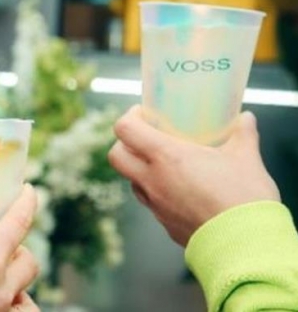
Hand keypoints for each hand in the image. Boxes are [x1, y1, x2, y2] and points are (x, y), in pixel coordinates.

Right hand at [0, 184, 40, 311]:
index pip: (17, 224)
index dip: (26, 204)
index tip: (29, 191)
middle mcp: (2, 289)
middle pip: (29, 263)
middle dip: (20, 254)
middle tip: (3, 250)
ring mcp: (1, 311)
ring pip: (26, 297)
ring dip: (18, 288)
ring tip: (1, 286)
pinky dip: (11, 311)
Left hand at [108, 105, 279, 245]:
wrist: (247, 247)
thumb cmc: (244, 198)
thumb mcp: (247, 159)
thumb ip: (243, 134)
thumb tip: (246, 118)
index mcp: (166, 156)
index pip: (125, 130)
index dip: (129, 117)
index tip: (144, 114)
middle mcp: (152, 180)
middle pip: (115, 157)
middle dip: (124, 144)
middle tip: (146, 137)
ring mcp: (156, 205)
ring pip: (131, 181)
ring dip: (140, 169)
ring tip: (165, 164)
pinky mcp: (165, 224)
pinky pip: (151, 203)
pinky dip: (156, 192)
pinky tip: (180, 190)